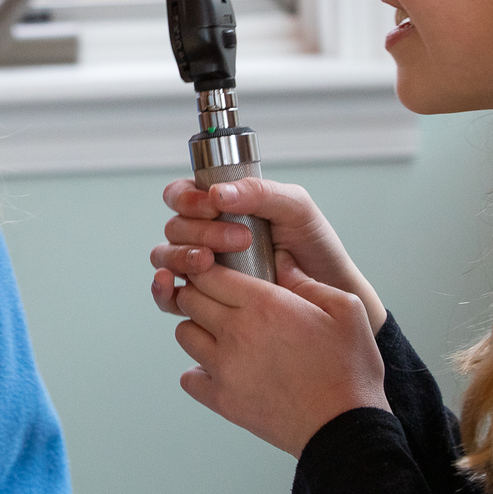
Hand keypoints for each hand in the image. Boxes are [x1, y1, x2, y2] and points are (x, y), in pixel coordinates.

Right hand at [148, 175, 386, 331]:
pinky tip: (171, 285)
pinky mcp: (203, 302)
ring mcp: (202, 269)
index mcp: (222, 206)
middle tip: (238, 240)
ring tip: (207, 263)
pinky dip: (162, 290)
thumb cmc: (314, 246)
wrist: (330, 293)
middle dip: (199, 230)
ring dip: (180, 256)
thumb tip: (218, 192)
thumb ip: (260, 191)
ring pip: (166, 256)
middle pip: (175, 226)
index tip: (216, 205)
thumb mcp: (295, 207)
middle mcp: (205, 236)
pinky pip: (168, 296)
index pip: (183, 195)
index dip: (190, 198)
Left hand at [166, 252, 388, 454]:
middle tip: (219, 300)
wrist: (344, 427)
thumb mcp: (346, 310)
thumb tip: (281, 260)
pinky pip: (188, 378)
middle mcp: (237, 332)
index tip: (216, 270)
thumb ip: (307, 281)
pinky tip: (220, 368)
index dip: (208, 268)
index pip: (209, 273)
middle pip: (190, 300)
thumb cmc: (350, 369)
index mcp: (265, 304)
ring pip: (185, 335)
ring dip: (198, 329)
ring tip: (222, 334)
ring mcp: (225, 368)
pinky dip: (198, 371)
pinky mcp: (223, 401)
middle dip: (199, 293)